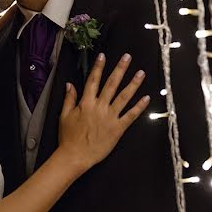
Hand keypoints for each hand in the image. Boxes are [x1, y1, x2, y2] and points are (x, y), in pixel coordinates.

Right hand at [58, 52, 148, 171]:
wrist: (75, 156)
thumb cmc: (68, 137)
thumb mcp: (64, 116)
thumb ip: (69, 99)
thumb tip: (70, 84)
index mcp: (86, 103)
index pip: (93, 80)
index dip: (98, 67)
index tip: (103, 56)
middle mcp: (99, 107)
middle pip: (111, 84)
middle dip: (120, 69)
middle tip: (127, 57)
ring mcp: (110, 117)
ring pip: (124, 97)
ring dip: (133, 84)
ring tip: (141, 73)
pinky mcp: (117, 129)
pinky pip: (130, 115)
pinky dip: (138, 107)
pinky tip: (146, 98)